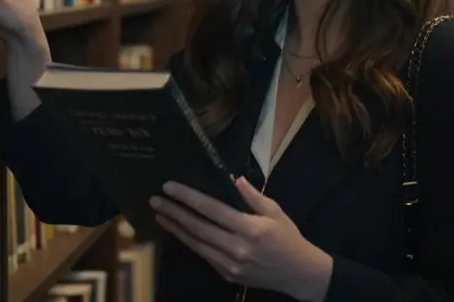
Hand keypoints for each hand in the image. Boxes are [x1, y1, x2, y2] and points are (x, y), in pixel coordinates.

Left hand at [150, 176, 332, 301]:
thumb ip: (253, 196)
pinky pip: (204, 255)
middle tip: (155, 200)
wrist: (297, 273)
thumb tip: (233, 179)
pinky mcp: (227, 275)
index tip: (170, 187)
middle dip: (174, 212)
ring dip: (175, 228)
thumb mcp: (275, 211)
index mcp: (250, 228)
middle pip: (197, 227)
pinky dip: (189, 242)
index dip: (188, 197)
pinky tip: (179, 231)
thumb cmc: (287, 237)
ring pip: (196, 243)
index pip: (212, 209)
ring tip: (160, 215)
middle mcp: (237, 247)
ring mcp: (230, 264)